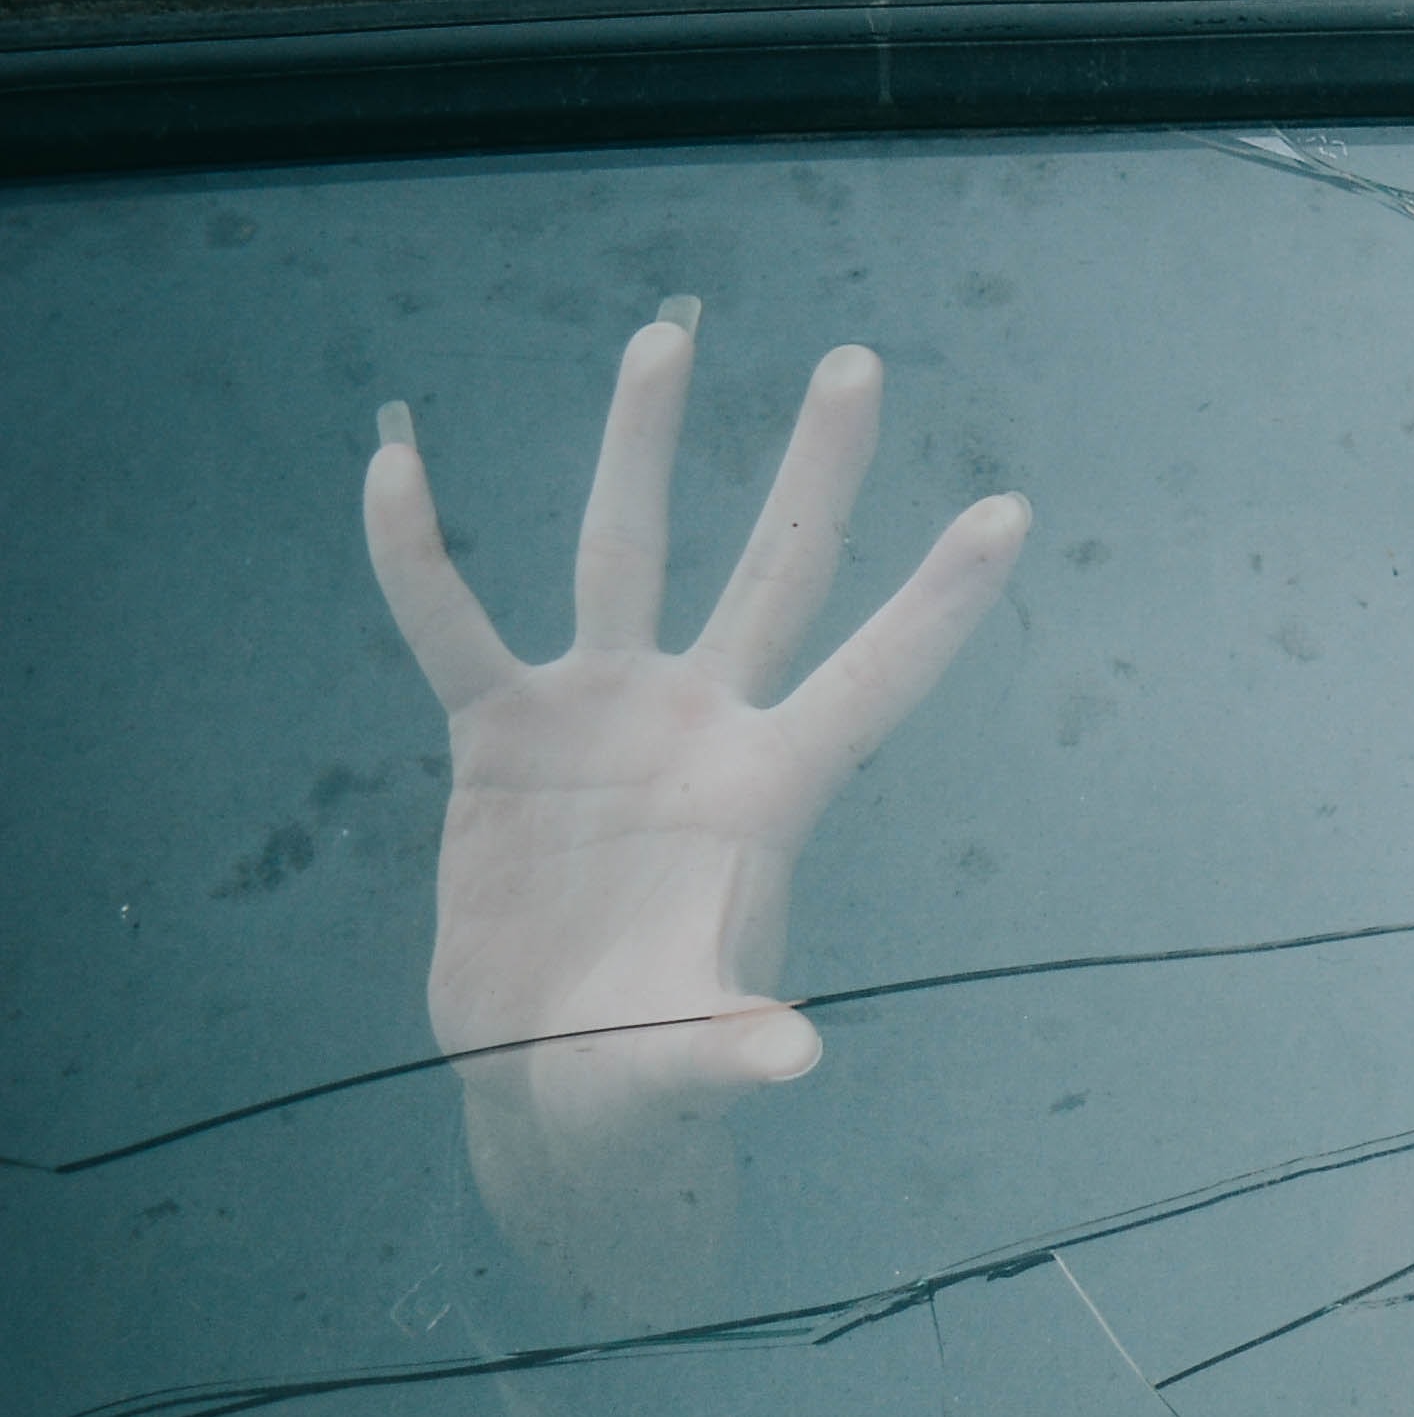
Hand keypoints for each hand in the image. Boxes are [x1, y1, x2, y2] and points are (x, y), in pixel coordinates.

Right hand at [368, 307, 1023, 1246]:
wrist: (555, 1081)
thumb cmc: (648, 1074)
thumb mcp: (694, 1064)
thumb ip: (737, 1052)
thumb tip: (792, 1063)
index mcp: (774, 790)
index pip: (877, 676)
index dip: (943, 601)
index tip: (1014, 510)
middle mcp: (703, 727)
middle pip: (776, 570)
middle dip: (816, 471)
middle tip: (860, 360)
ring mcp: (606, 716)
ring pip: (626, 552)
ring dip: (639, 444)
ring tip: (664, 336)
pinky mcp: (503, 734)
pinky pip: (451, 623)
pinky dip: (418, 552)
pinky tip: (396, 462)